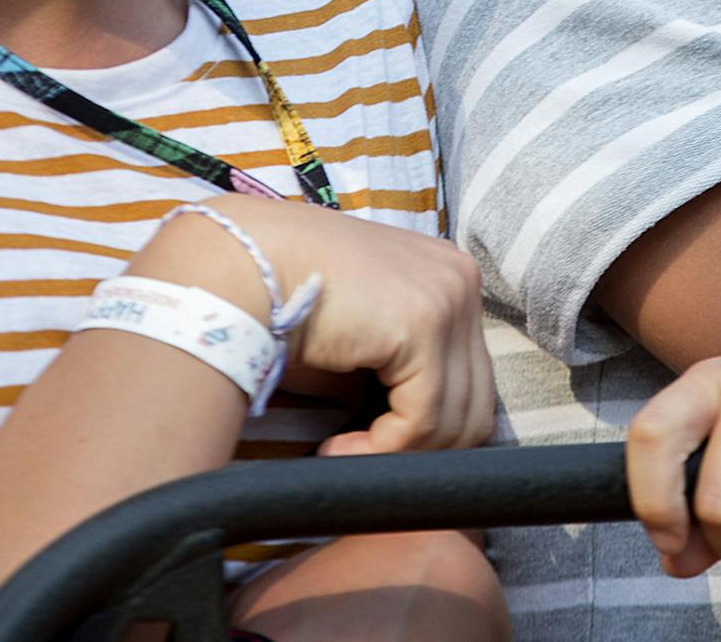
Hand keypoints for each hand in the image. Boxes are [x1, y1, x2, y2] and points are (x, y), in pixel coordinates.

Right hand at [145, 196, 493, 456]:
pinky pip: (423, 420)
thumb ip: (406, 367)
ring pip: (455, 421)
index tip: (372, 444)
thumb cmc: (290, 300)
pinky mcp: (425, 322)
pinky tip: (337, 447)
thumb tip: (427, 441)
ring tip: (341, 451)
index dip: (428, 430)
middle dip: (420, 449)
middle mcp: (460, 279)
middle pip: (474, 403)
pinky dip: (382, 450)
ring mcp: (448, 297)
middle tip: (359, 456)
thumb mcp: (367, 330)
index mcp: (450, 277)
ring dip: (395, 454)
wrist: (245, 263)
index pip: (470, 381)